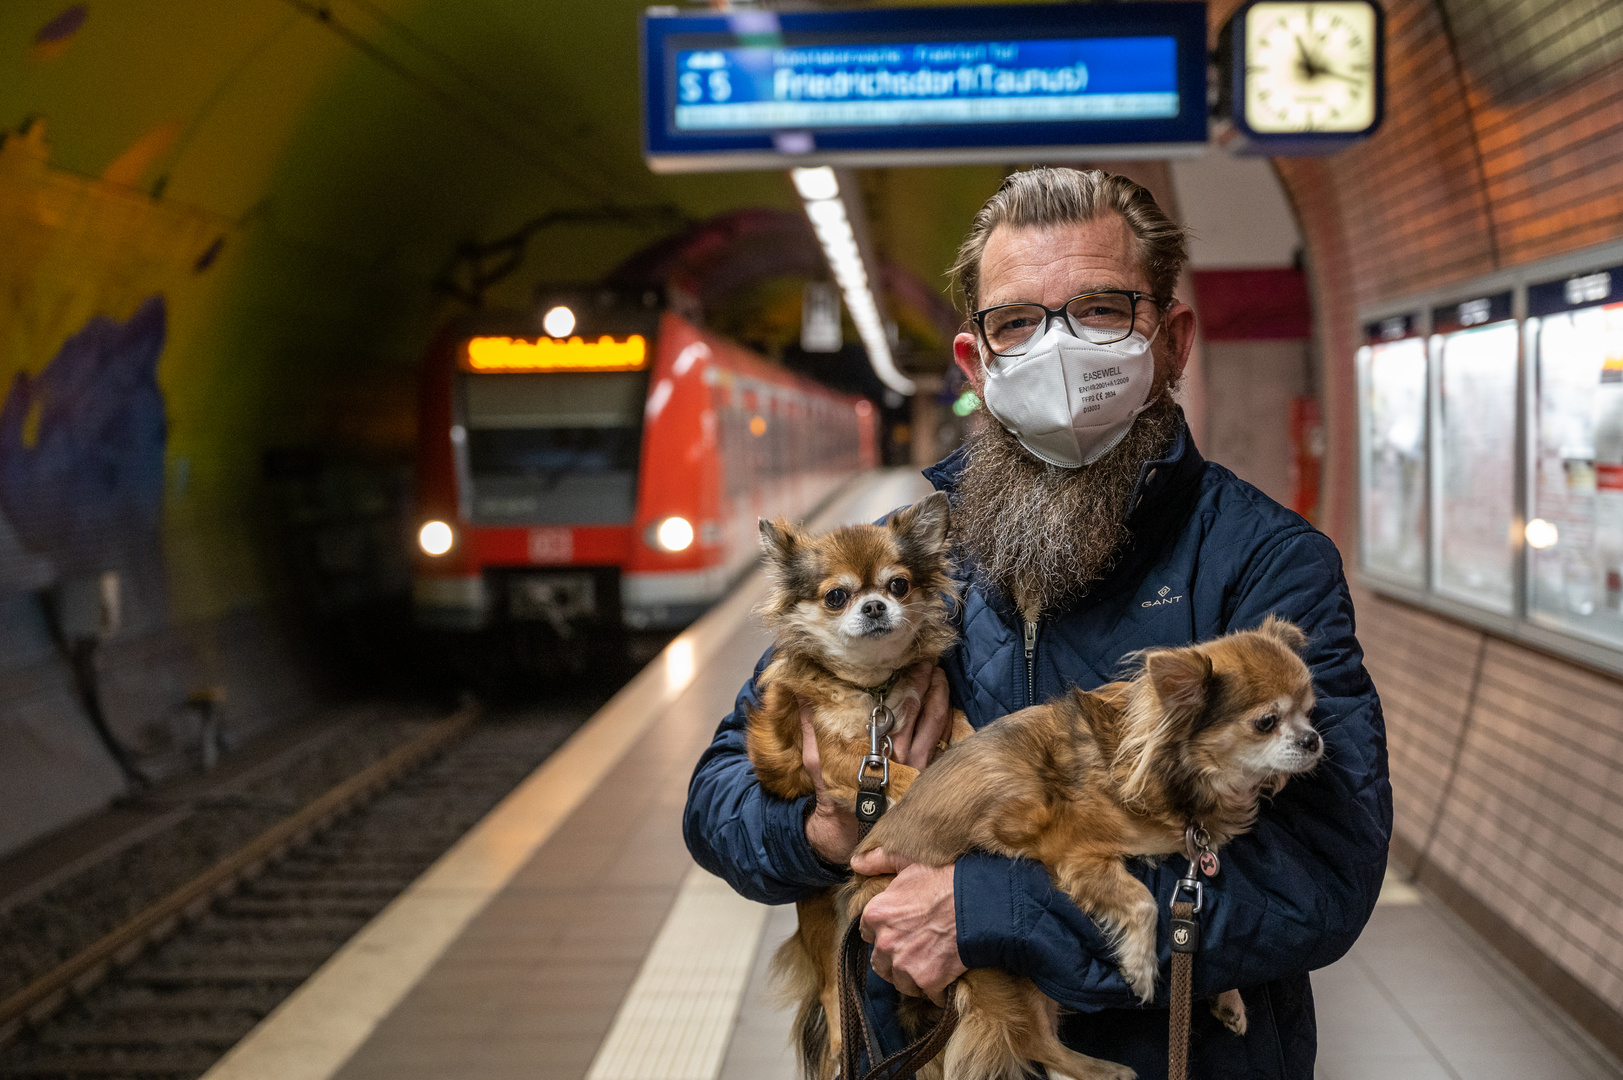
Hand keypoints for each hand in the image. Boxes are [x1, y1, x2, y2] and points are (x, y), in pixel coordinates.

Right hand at [800, 662, 951, 863]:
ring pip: (937, 724)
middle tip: (928, 659)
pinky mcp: (927, 774)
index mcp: (876, 748)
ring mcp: (919, 766)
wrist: (849, 828)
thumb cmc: (834, 788)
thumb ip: (812, 722)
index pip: (898, 708)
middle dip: (926, 682)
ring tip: (940, 674)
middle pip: (921, 711)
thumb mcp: (815, 757)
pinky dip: (947, 721)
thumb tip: (800, 688)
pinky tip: (946, 704)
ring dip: (940, 697)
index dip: (908, 683)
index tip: (909, 661)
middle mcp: (902, 756)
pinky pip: (944, 743)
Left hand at [851, 848, 965, 1004]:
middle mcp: (885, 942)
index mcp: (876, 914)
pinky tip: (947, 975)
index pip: (867, 933)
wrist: (978, 904)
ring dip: (913, 977)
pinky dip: (938, 989)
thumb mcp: (909, 862)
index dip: (884, 932)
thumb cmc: (945, 880)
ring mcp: (905, 964)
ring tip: (931, 962)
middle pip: (880, 963)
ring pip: (901, 982)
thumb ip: (879, 861)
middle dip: (895, 959)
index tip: (899, 930)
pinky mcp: (927, 980)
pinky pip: (928, 994)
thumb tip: (856, 862)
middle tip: (916, 949)